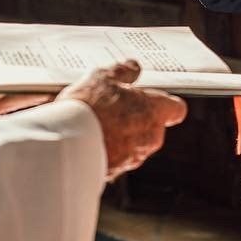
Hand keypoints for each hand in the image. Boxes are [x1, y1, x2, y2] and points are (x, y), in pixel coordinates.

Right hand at [58, 61, 187, 180]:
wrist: (65, 146)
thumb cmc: (88, 109)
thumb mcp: (103, 77)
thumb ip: (123, 71)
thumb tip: (132, 68)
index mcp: (155, 111)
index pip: (176, 108)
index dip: (164, 103)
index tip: (151, 99)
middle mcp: (151, 137)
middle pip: (152, 127)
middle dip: (136, 119)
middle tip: (113, 108)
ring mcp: (133, 158)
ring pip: (134, 145)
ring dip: (121, 136)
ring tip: (96, 125)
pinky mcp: (115, 172)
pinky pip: (115, 159)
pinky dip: (106, 152)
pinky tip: (88, 141)